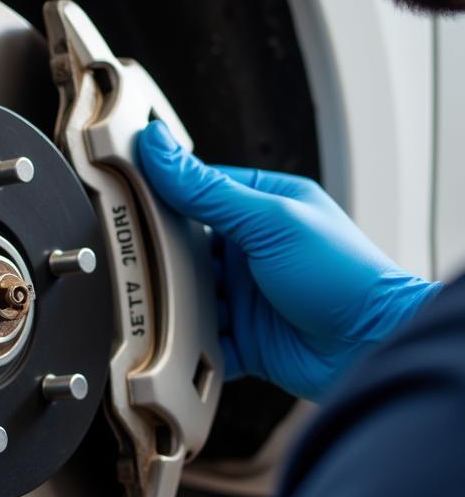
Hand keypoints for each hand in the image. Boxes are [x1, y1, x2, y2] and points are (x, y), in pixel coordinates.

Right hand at [137, 122, 440, 400]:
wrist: (373, 349)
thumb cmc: (343, 276)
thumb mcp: (270, 221)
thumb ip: (208, 189)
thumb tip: (159, 147)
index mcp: (264, 209)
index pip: (198, 193)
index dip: (161, 196)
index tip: (122, 196)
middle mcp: (253, 252)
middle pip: (187, 249)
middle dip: (163, 258)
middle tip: (128, 258)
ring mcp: (247, 297)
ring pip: (189, 296)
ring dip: (173, 304)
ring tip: (153, 304)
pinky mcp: (244, 339)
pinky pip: (202, 341)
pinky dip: (187, 346)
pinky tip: (174, 342)